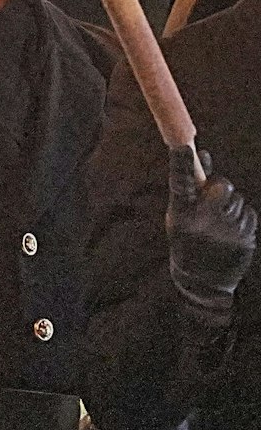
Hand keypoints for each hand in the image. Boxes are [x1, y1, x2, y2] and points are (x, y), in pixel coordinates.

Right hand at [168, 145, 255, 320]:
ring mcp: (225, 230)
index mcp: (180, 213)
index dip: (181, 164)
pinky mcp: (244, 238)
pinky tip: (232, 230)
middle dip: (221, 186)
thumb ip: (192, 187)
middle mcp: (202, 220)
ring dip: (232, 205)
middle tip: (215, 194)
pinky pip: (249, 214)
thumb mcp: (181, 216)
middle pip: (222, 186)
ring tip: (221, 222)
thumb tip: (202, 154)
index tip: (184, 147)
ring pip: (238, 200)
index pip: (180, 183)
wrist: (202, 281)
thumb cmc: (188, 241)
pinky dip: (243, 217)